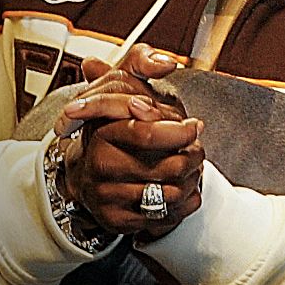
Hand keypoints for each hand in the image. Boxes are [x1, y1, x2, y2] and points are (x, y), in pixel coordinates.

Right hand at [54, 45, 202, 238]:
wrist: (86, 175)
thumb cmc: (113, 130)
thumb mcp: (121, 88)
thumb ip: (142, 67)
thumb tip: (167, 62)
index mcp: (103, 133)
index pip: (150, 134)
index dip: (181, 131)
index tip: (195, 126)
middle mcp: (101, 166)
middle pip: (169, 167)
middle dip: (194, 157)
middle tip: (198, 149)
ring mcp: (107, 196)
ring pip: (171, 194)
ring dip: (192, 181)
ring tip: (193, 169)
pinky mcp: (117, 221)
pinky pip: (166, 217)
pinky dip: (184, 204)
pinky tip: (184, 189)